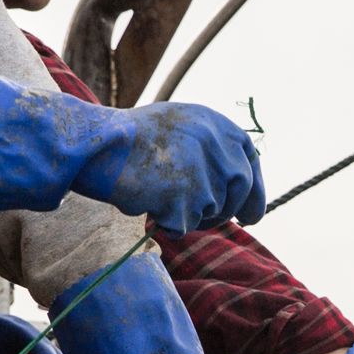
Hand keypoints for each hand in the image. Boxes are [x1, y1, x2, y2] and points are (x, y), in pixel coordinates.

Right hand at [88, 101, 264, 233]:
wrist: (99, 143)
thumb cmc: (130, 137)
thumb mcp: (180, 127)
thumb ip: (209, 147)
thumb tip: (234, 181)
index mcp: (220, 127)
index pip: (250, 166)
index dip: (254, 194)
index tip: (250, 215)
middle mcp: (220, 148)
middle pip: (238, 194)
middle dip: (226, 213)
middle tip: (207, 223)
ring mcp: (205, 174)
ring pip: (210, 213)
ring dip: (188, 215)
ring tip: (157, 194)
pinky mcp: (187, 199)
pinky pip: (183, 226)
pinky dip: (166, 222)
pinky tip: (147, 201)